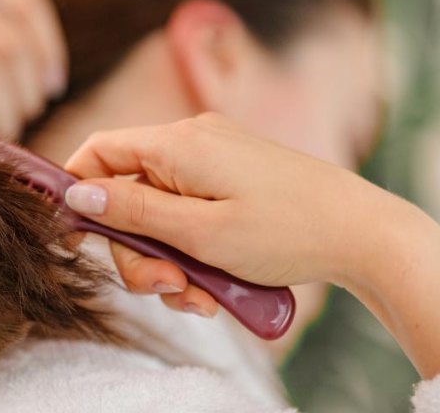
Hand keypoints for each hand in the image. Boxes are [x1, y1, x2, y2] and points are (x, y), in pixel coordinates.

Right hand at [62, 113, 385, 287]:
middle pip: (131, 193)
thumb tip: (77, 193)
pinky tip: (217, 288)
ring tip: (201, 297)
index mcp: (180, 143)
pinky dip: (195, 251)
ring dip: (169, 261)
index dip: (78, 192)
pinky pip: (195, 214)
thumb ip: (133, 211)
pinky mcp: (238, 180)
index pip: (100, 151)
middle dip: (138, 249)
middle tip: (165, 289)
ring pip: (163, 212)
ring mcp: (219, 160)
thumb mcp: (199, 232)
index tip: (79, 241)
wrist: (362, 233)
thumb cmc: (285, 230)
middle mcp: (196, 142)